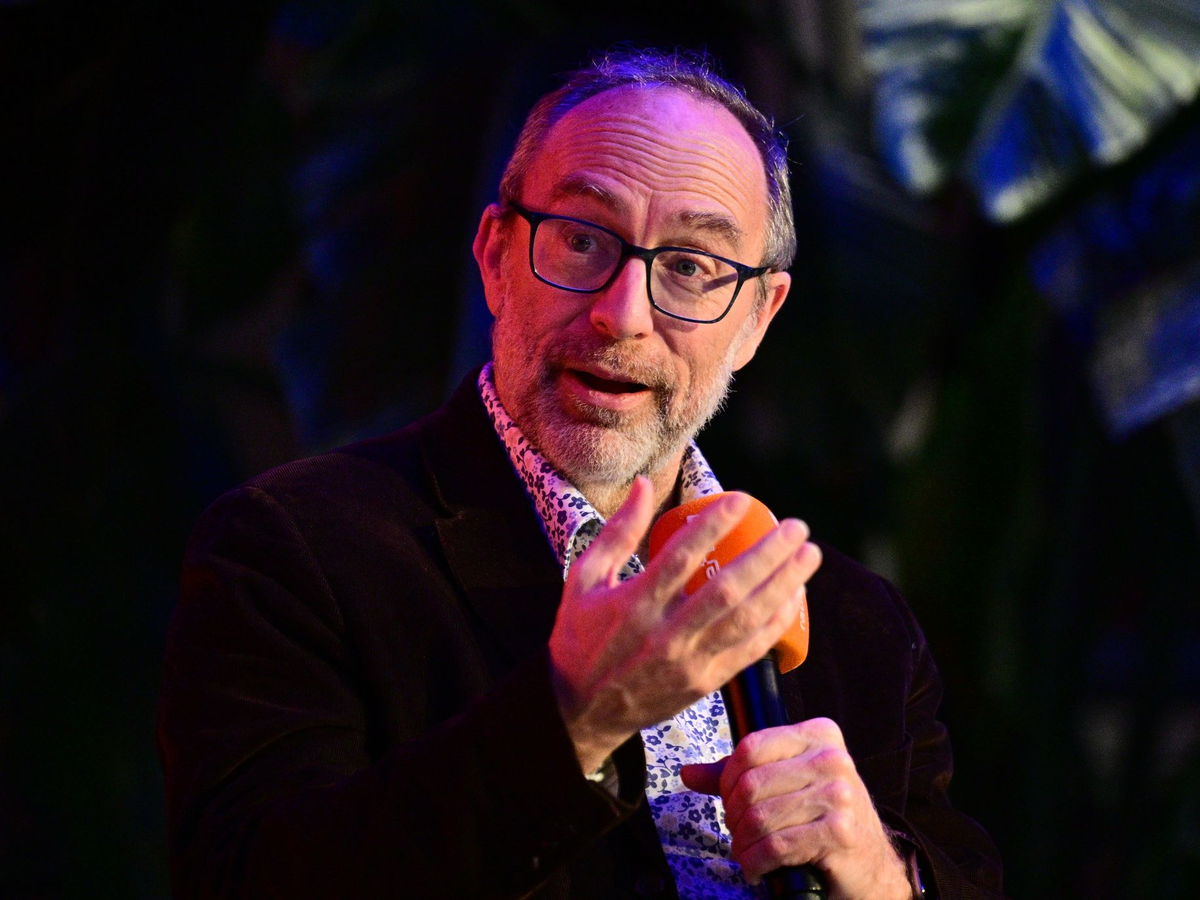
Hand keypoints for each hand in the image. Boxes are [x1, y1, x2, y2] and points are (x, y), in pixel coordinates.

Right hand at [548, 477, 819, 773]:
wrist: (580, 709)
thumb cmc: (581, 636)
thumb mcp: (585, 579)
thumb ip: (617, 532)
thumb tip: (645, 485)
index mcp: (633, 604)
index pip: (680, 559)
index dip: (713, 527)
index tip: (743, 500)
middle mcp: (664, 634)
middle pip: (726, 590)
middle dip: (768, 556)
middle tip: (796, 527)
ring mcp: (688, 662)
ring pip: (746, 620)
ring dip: (783, 586)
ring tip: (809, 556)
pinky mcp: (704, 684)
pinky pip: (749, 651)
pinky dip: (776, 623)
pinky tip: (795, 598)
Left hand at [680, 719, 911, 899]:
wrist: (871, 865)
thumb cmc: (821, 819)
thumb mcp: (784, 785)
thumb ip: (736, 776)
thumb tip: (687, 773)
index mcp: (818, 735)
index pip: (751, 747)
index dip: (727, 779)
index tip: (729, 801)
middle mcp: (832, 758)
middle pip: (751, 784)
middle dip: (733, 816)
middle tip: (738, 833)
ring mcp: (839, 795)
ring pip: (760, 817)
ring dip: (743, 844)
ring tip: (746, 853)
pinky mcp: (840, 832)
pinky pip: (776, 846)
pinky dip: (756, 863)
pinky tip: (757, 869)